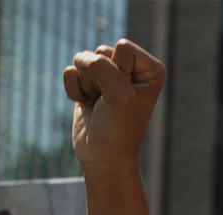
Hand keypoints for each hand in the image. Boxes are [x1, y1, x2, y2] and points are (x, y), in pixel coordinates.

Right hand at [65, 41, 165, 171]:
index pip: (122, 47)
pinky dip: (74, 90)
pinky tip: (86, 105)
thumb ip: (99, 66)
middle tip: (108, 103)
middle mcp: (131, 68)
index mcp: (150, 68)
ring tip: (99, 105)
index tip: (123, 97)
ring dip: (87, 85)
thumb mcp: (118, 94)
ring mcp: (108, 74)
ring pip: (84, 60)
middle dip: (99, 78)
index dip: (118, 72)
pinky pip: (71, 72)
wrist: (102, 159)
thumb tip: (78, 57)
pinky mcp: (88, 83)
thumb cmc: (118, 129)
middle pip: (102, 52)